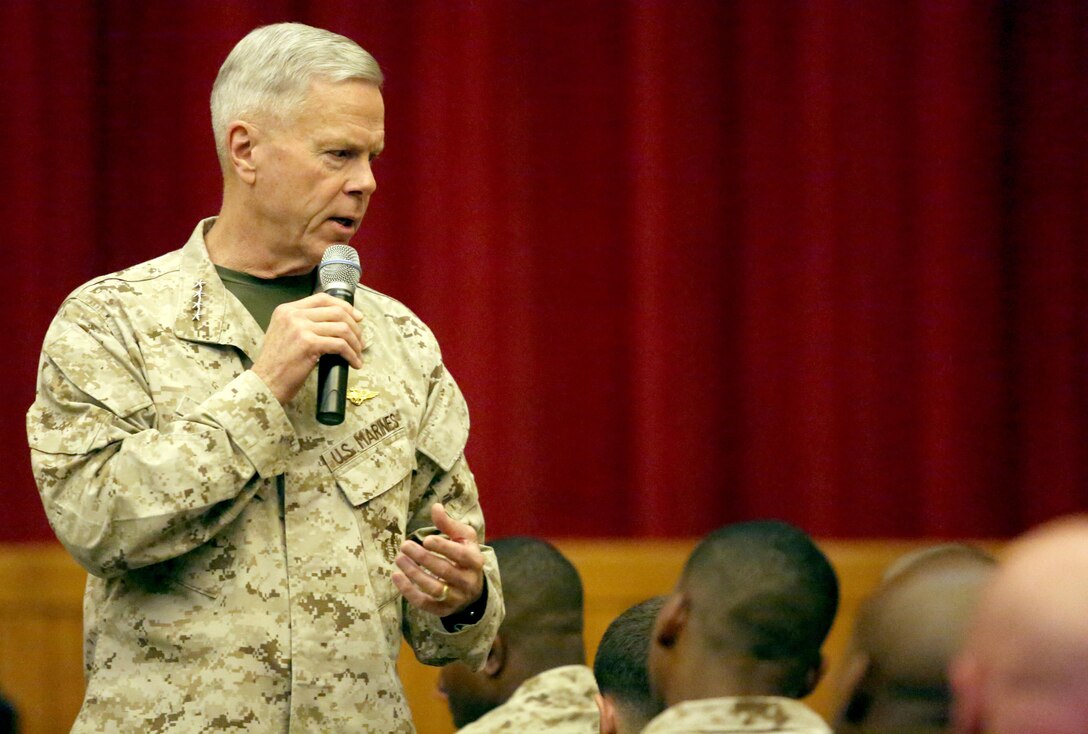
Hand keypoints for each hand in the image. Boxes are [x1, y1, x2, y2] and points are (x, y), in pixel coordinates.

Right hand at [251, 293, 363, 402]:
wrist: (265, 382)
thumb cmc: (278, 363)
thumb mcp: (285, 333)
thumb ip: (303, 322)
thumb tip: (336, 322)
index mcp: (287, 309)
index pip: (323, 298)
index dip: (345, 306)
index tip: (358, 318)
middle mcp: (293, 315)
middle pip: (337, 312)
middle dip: (355, 327)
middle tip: (360, 342)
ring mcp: (300, 328)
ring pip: (342, 328)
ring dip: (355, 343)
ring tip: (358, 354)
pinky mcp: (308, 344)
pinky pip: (340, 345)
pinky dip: (351, 354)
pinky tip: (354, 363)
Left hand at [393, 503, 485, 617]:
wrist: (472, 588)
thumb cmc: (465, 556)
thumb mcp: (463, 538)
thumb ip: (449, 523)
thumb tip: (436, 507)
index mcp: (475, 561)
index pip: (460, 555)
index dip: (443, 547)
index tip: (426, 539)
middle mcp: (468, 582)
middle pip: (444, 571)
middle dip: (423, 558)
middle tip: (405, 545)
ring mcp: (456, 598)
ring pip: (434, 589)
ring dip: (413, 573)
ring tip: (399, 559)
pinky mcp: (443, 610)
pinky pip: (424, 603)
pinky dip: (408, 591)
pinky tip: (396, 576)